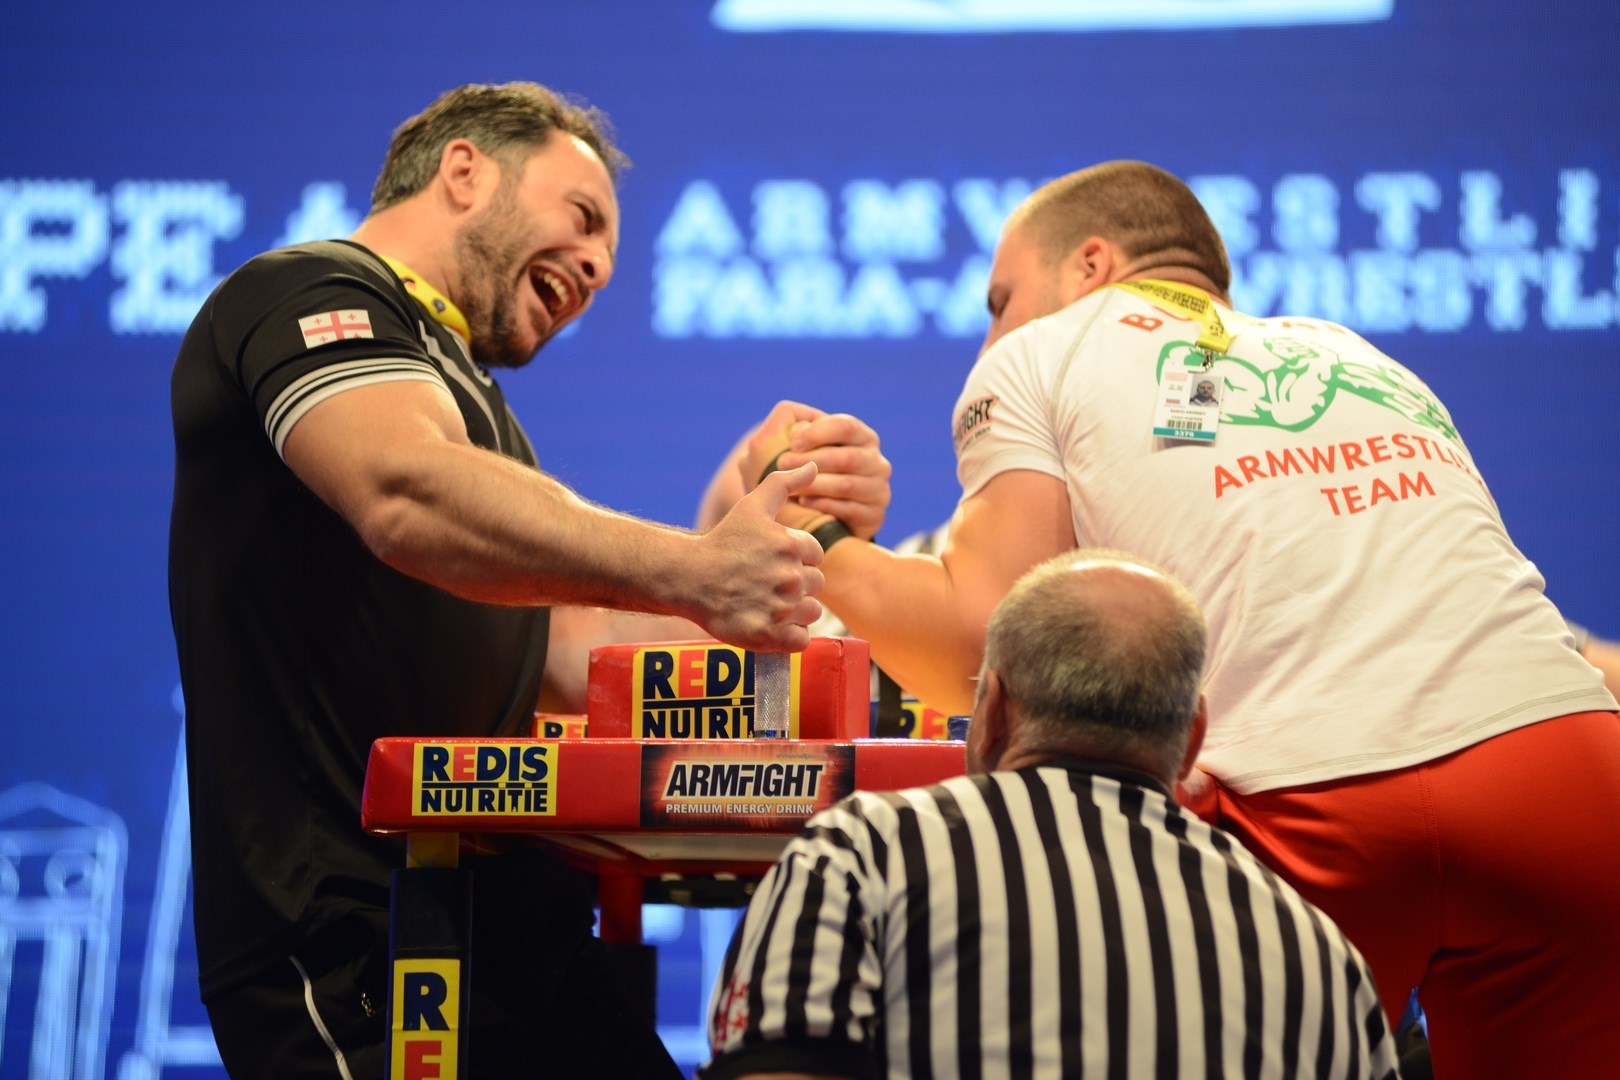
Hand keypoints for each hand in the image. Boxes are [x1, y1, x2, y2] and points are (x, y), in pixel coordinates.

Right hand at [693, 462, 825, 650]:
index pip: (815, 556)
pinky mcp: (771, 636)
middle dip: (796, 584)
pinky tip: (769, 623)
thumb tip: (811, 465)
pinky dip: (789, 635)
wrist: (688, 579)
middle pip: (815, 585)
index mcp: (792, 545)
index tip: (770, 560)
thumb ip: (784, 482)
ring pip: (811, 612)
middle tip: (766, 583)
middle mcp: (790, 577)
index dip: (796, 558)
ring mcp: (781, 608)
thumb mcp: (752, 506)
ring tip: (768, 603)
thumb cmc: (723, 542)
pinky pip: (801, 639)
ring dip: (795, 610)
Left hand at [740, 401, 891, 539]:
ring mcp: (878, 490)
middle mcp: (876, 461)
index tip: (793, 444)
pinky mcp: (875, 516)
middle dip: (811, 461)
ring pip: (847, 485)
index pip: (846, 427)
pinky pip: (850, 510)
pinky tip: (804, 502)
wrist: (809, 515)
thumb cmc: (798, 471)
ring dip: (814, 484)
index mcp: (861, 436)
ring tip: (789, 486)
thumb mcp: (791, 444)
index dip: (818, 433)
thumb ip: (790, 424)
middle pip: (847, 458)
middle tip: (783, 465)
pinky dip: (824, 505)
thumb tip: (799, 428)